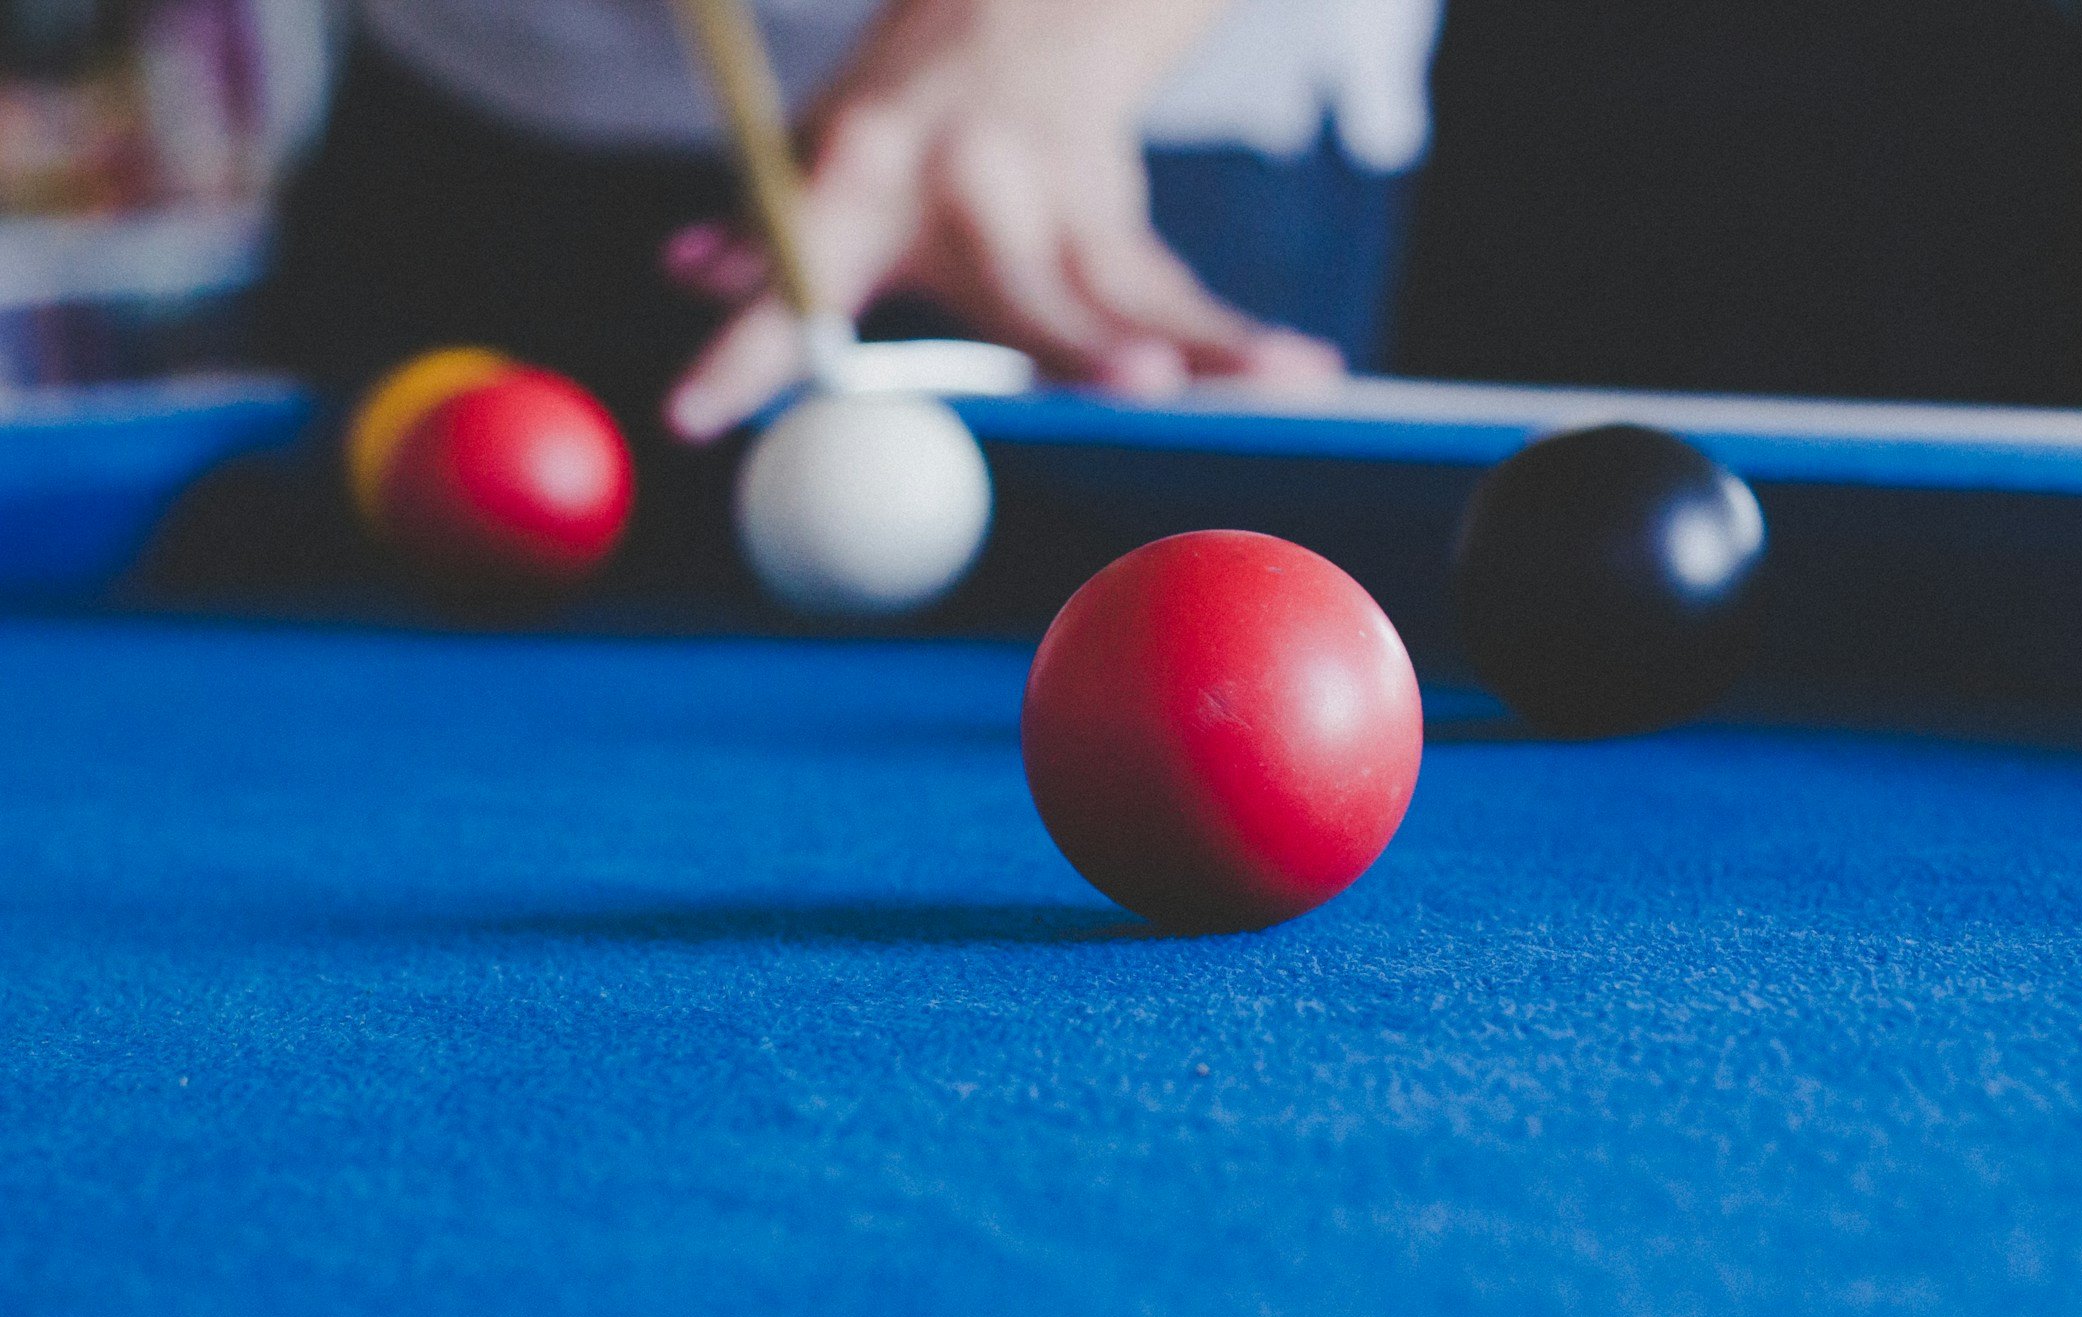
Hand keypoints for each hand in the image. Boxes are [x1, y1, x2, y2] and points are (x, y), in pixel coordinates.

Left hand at [665, 0, 1345, 440]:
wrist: (1022, 10)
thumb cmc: (906, 107)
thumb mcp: (823, 148)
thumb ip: (765, 226)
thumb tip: (686, 269)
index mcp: (862, 172)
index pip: (793, 273)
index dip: (743, 349)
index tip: (694, 416)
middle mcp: (964, 185)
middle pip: (1022, 288)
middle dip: (1070, 343)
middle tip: (1126, 391)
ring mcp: (1054, 197)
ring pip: (1128, 293)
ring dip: (1201, 348)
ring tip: (1278, 387)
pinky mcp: (1116, 213)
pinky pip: (1174, 292)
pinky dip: (1234, 339)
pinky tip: (1300, 373)